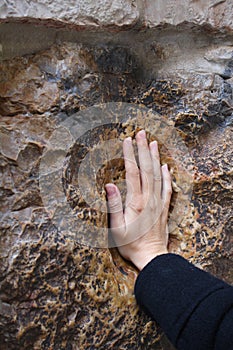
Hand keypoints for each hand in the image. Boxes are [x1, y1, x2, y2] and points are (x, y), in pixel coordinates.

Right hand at [105, 130, 171, 270]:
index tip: (126, 140)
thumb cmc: (130, 245)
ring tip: (153, 142)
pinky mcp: (164, 208)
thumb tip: (109, 185)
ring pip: (158, 175)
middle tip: (141, 133)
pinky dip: (167, 175)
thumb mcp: (116, 228)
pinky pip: (167, 188)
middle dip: (143, 149)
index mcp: (136, 202)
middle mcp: (149, 199)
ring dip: (154, 158)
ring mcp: (158, 203)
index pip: (133, 172)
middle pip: (146, 169)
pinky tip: (166, 166)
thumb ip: (114, 205)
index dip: (129, 155)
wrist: (151, 257)